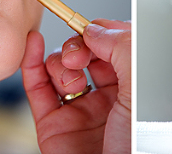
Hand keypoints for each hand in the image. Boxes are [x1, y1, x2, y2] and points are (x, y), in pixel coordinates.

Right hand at [21, 19, 130, 153]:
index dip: (103, 33)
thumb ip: (122, 50)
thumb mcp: (140, 90)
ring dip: (60, 60)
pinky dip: (31, 63)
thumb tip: (97, 29)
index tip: (95, 30)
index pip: (116, 46)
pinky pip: (36, 88)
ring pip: (60, 68)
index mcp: (136, 90)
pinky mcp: (52, 125)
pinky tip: (33, 44)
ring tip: (70, 73)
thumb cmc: (139, 148)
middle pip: (86, 54)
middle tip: (81, 54)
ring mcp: (79, 112)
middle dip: (79, 46)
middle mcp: (109, 100)